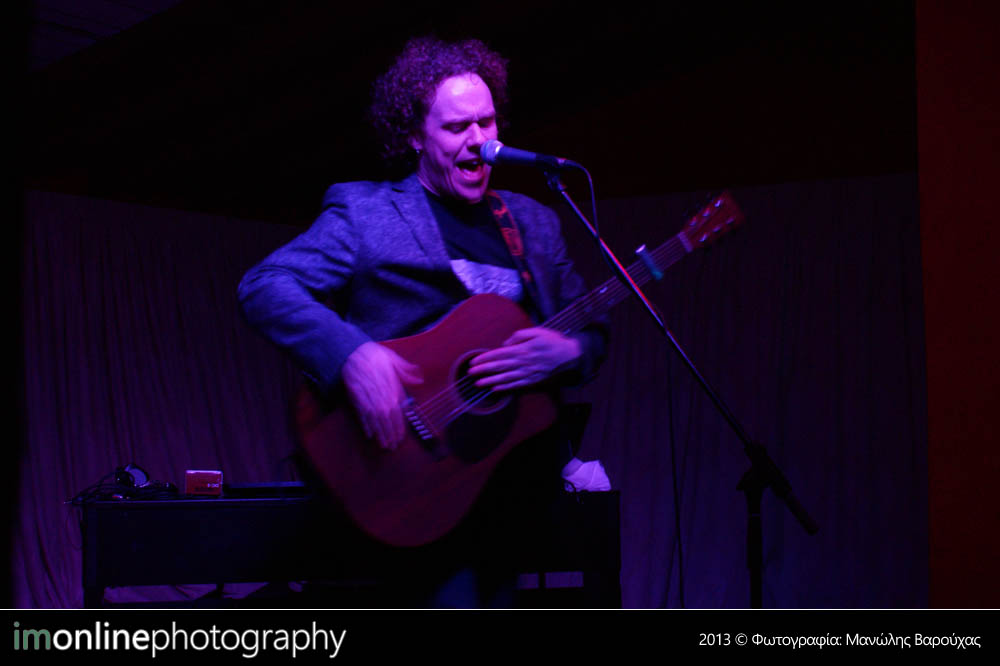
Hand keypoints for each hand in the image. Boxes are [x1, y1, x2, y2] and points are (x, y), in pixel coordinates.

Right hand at [341, 342, 421, 449]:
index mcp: (392, 386)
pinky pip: (362, 415)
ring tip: (384, 445)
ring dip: (380, 433)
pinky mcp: (356, 398)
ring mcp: (368, 397)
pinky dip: (366, 425)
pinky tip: (369, 435)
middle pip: (388, 418)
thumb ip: (406, 370)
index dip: (400, 425)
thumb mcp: (393, 358)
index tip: (401, 437)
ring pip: (376, 419)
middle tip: (393, 446)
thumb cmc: (374, 355)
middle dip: (391, 434)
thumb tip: (418, 379)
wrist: (353, 351)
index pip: (398, 410)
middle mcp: (381, 394)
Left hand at [467, 327, 581, 390]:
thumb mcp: (537, 331)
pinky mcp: (533, 380)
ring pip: (506, 378)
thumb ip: (519, 336)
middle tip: (470, 373)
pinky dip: (505, 387)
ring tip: (478, 383)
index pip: (499, 354)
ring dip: (490, 381)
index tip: (473, 361)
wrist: (570, 355)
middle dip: (483, 370)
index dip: (485, 358)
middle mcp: (524, 363)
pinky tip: (495, 388)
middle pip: (499, 367)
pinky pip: (517, 384)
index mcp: (523, 349)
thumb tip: (504, 343)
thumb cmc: (553, 340)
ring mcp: (528, 373)